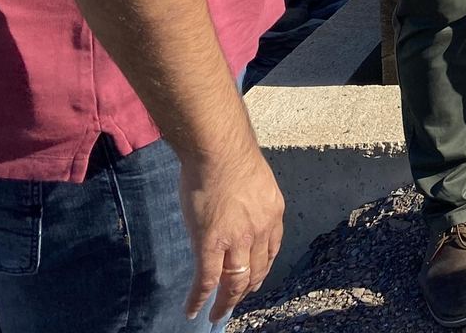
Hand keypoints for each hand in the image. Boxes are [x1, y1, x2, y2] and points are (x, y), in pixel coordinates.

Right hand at [179, 138, 284, 321]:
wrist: (220, 150)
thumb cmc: (231, 157)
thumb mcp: (256, 181)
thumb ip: (250, 200)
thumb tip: (238, 209)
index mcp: (273, 213)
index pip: (271, 250)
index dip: (263, 268)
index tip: (255, 278)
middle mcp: (260, 230)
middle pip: (257, 270)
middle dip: (247, 290)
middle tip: (235, 302)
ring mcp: (237, 240)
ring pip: (235, 282)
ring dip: (226, 302)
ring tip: (217, 315)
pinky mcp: (211, 244)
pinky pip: (207, 280)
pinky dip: (200, 299)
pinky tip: (193, 310)